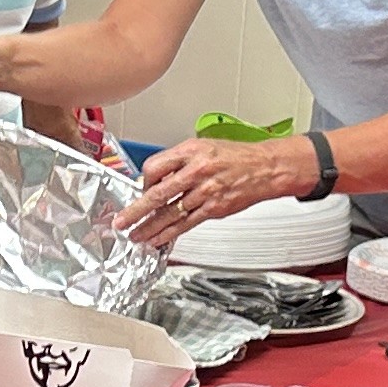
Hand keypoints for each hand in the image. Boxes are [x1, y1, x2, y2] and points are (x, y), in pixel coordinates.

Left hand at [118, 133, 315, 245]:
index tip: (140, 189)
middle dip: (136, 210)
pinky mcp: (214, 209)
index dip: (144, 180)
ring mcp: (205, 192)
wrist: (265, 168)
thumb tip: (157, 179)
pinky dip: (170, 233)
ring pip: (171, 213)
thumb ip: (179, 162)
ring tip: (137, 236)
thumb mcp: (203, 147)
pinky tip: (159, 239)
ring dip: (150, 227)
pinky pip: (187, 223)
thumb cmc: (236, 157)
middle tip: (122, 222)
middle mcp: (197, 171)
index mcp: (191, 151)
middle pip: (158, 193)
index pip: (155, 167)